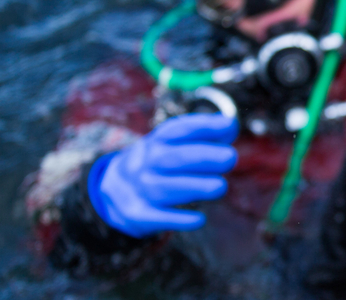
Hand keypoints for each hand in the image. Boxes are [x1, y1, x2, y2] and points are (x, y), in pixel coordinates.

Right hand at [88, 113, 237, 237]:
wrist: (114, 189)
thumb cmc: (160, 163)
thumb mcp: (173, 144)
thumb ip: (203, 134)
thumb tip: (230, 126)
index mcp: (157, 141)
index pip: (178, 130)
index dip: (204, 126)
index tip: (230, 126)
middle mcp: (145, 162)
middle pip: (172, 158)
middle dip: (203, 157)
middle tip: (230, 158)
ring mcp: (139, 188)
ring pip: (165, 188)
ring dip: (194, 187)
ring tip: (220, 187)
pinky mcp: (138, 214)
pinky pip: (158, 217)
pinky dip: (178, 220)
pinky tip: (199, 219)